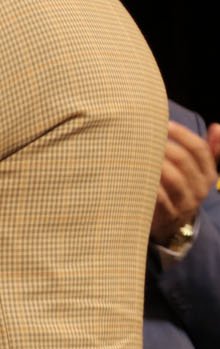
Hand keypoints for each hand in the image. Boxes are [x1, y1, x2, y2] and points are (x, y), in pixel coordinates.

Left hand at [151, 120, 219, 244]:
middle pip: (185, 161)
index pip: (200, 150)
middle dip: (165, 146)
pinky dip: (150, 185)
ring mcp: (185, 203)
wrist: (173, 224)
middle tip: (145, 136)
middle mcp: (200, 188)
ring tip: (140, 151)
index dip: (183, 134)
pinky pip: (159, 198)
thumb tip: (216, 127)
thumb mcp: (199, 171)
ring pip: (174, 178)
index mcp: (208, 174)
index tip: (165, 124)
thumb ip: (209, 150)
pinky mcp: (168, 215)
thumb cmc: (181, 189)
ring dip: (157, 163)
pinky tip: (137, 174)